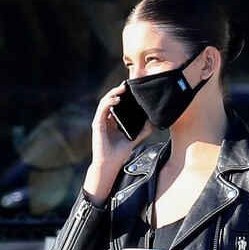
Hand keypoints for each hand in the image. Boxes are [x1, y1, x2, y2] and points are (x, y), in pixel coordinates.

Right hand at [84, 83, 152, 203]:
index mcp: (113, 121)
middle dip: (118, 90)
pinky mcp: (97, 124)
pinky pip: (102, 109)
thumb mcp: (134, 138)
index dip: (123, 94)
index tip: (131, 88)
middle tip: (127, 84)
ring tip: (122, 89)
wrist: (111, 164)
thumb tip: (151, 120)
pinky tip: (117, 99)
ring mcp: (100, 121)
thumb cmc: (120, 153)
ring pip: (105, 102)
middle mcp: (106, 119)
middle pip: (111, 100)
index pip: (117, 104)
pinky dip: (109, 102)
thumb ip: (142, 130)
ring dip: (113, 93)